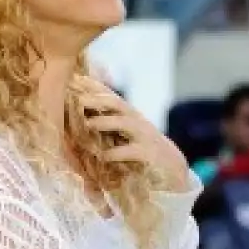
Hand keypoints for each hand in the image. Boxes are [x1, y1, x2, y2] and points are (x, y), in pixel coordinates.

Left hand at [77, 76, 189, 191]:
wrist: (172, 170)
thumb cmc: (142, 153)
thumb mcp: (125, 137)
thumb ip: (108, 127)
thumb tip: (81, 120)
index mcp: (129, 116)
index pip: (110, 96)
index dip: (94, 87)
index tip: (76, 78)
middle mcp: (137, 122)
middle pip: (118, 104)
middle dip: (98, 99)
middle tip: (79, 100)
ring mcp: (145, 137)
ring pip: (125, 123)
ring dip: (106, 122)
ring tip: (89, 123)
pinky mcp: (149, 154)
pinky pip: (131, 151)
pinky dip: (116, 153)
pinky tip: (103, 156)